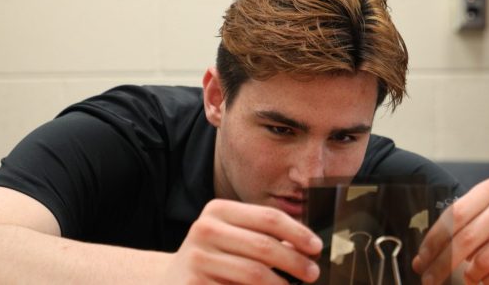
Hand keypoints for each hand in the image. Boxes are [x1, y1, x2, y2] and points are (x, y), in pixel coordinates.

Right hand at [164, 199, 322, 283]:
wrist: (171, 280)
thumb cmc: (214, 257)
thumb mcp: (233, 236)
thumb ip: (263, 236)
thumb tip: (308, 247)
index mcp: (218, 210)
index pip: (269, 218)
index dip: (298, 233)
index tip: (317, 247)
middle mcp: (204, 230)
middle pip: (265, 246)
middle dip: (295, 262)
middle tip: (313, 273)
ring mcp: (197, 259)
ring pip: (254, 273)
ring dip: (281, 284)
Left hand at [413, 179, 488, 284]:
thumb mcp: (479, 220)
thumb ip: (453, 234)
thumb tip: (422, 261)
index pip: (454, 216)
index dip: (433, 242)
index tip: (420, 261)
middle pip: (465, 240)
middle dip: (441, 265)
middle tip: (429, 280)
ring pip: (482, 262)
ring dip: (469, 276)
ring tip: (469, 276)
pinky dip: (488, 282)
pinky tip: (488, 278)